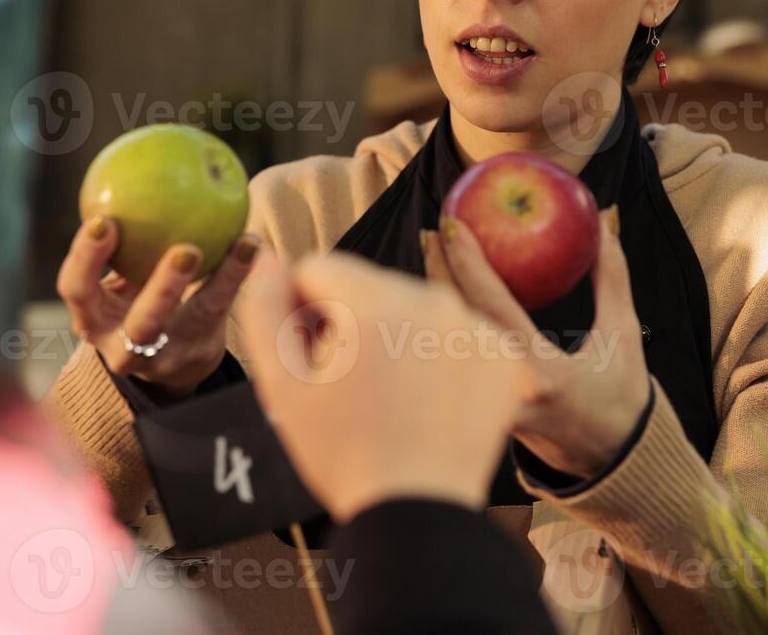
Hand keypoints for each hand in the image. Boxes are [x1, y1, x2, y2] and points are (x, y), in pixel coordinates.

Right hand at [57, 215, 259, 394]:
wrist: (166, 362)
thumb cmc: (131, 299)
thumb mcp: (116, 279)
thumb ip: (118, 239)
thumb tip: (126, 169)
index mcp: (92, 319)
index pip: (77, 289)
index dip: (85, 258)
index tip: (103, 220)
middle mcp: (124, 347)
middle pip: (142, 323)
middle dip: (163, 289)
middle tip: (186, 250)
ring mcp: (167, 359)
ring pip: (196, 321)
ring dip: (220, 281)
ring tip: (242, 243)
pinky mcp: (200, 355)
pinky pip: (225, 310)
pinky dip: (240, 274)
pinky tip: (253, 242)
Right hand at [234, 251, 525, 522]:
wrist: (420, 510)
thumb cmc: (343, 451)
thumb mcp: (281, 384)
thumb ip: (264, 308)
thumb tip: (268, 257)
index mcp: (374, 301)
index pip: (319, 269)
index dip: (303, 313)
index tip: (314, 361)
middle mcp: (432, 299)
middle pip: (368, 283)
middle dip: (351, 320)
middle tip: (351, 384)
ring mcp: (475, 325)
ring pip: (412, 305)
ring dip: (394, 334)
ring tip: (391, 395)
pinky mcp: (503, 351)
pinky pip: (453, 331)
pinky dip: (438, 355)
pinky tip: (428, 399)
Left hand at [425, 211, 648, 478]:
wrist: (613, 465)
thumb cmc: (622, 397)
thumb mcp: (623, 336)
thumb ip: (612, 277)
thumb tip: (605, 218)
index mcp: (542, 372)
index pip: (492, 307)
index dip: (468, 262)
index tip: (452, 224)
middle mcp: (507, 392)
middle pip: (456, 323)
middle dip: (437, 274)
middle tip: (433, 232)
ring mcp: (488, 406)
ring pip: (446, 346)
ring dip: (432, 301)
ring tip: (430, 258)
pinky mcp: (479, 414)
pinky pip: (452, 363)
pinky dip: (444, 328)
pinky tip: (439, 298)